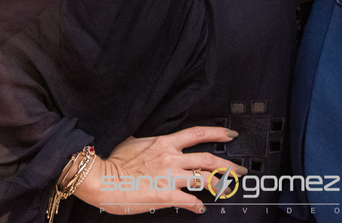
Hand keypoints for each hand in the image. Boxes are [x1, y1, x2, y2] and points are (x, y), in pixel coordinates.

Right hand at [73, 126, 245, 214]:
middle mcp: (171, 157)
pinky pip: (189, 200)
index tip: (230, 134)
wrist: (101, 177)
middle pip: (208, 158)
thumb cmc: (113, 160)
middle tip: (240, 169)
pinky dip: (198, 205)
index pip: (198, 134)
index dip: (217, 134)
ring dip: (220, 184)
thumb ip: (147, 141)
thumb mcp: (133, 140)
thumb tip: (147, 139)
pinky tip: (202, 208)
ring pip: (204, 178)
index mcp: (164, 142)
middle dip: (228, 164)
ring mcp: (170, 176)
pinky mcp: (165, 194)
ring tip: (229, 188)